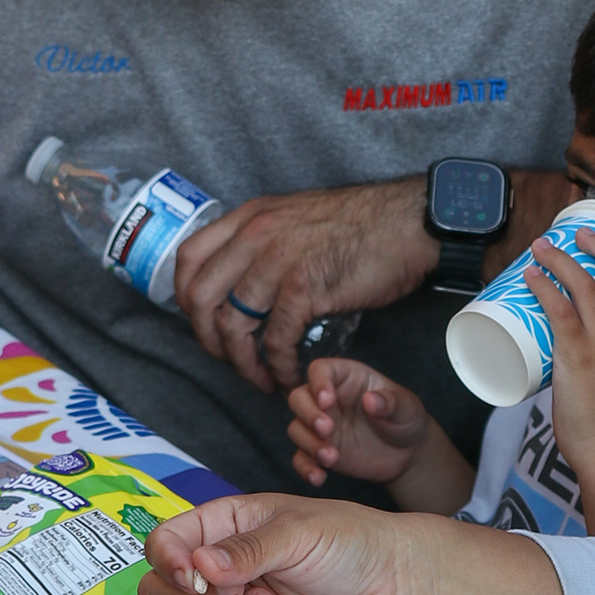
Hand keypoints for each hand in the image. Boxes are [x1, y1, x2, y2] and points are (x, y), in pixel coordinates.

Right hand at [142, 490, 411, 594]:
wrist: (391, 584)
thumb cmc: (346, 539)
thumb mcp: (297, 532)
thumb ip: (247, 550)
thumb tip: (199, 565)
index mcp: (221, 528)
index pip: (164, 544)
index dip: (166, 562)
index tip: (191, 573)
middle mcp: (218, 572)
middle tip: (234, 593)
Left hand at [170, 178, 432, 389]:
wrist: (409, 222)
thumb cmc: (364, 224)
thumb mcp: (297, 217)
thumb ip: (265, 240)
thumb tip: (245, 277)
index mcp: (250, 216)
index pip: (188, 258)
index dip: (185, 299)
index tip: (204, 323)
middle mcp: (255, 235)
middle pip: (199, 298)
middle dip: (208, 340)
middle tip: (231, 360)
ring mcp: (277, 260)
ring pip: (233, 325)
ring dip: (243, 363)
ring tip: (261, 378)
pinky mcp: (305, 287)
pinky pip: (276, 340)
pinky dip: (279, 366)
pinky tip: (289, 374)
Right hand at [287, 356, 430, 487]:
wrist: (408, 454)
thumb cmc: (405, 419)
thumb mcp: (407, 407)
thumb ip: (390, 402)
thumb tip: (370, 400)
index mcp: (347, 378)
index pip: (321, 370)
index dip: (318, 382)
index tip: (327, 400)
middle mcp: (328, 400)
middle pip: (299, 398)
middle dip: (308, 414)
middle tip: (327, 429)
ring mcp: (321, 427)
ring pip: (297, 429)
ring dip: (309, 443)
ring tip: (332, 457)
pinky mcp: (320, 452)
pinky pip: (302, 458)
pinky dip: (305, 468)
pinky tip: (318, 477)